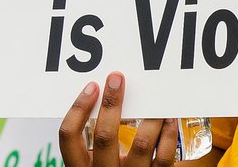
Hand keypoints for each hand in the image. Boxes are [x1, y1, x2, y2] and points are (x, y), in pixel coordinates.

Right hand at [59, 72, 179, 166]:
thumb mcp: (91, 164)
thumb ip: (94, 140)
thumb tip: (106, 95)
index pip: (68, 137)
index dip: (78, 109)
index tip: (92, 87)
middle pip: (104, 136)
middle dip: (113, 104)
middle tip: (118, 79)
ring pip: (140, 144)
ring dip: (149, 117)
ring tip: (154, 97)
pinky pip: (164, 157)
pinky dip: (168, 134)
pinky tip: (169, 118)